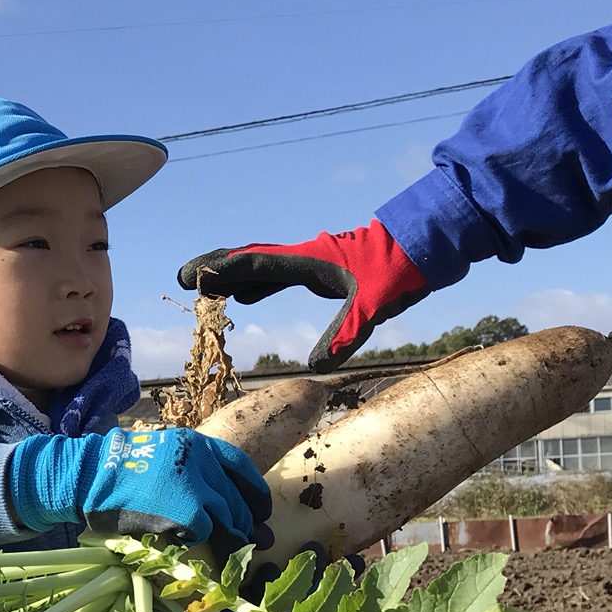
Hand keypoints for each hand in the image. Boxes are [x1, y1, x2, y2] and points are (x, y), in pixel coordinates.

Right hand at [8, 427, 270, 545]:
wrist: (92, 475)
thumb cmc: (118, 470)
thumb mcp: (161, 454)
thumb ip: (189, 469)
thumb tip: (215, 501)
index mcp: (197, 444)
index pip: (242, 468)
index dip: (254, 493)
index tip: (258, 511)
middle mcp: (202, 461)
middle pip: (238, 499)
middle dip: (246, 524)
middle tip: (249, 542)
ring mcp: (197, 487)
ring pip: (230, 520)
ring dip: (232, 541)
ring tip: (232, 557)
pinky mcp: (188, 512)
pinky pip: (208, 533)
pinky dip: (207, 545)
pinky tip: (200, 553)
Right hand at [176, 218, 429, 371]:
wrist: (427, 244)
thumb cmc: (400, 270)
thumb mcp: (373, 307)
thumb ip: (344, 334)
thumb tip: (317, 368)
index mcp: (308, 261)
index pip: (253, 265)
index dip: (219, 271)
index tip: (189, 278)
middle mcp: (304, 256)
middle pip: (250, 259)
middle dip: (216, 268)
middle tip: (184, 279)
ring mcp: (313, 259)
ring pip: (262, 266)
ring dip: (233, 276)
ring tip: (208, 291)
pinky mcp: (323, 266)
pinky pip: (279, 274)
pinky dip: (258, 283)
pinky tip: (249, 296)